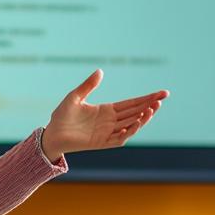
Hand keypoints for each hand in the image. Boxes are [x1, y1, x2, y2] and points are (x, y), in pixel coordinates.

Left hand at [41, 70, 167, 160]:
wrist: (52, 133)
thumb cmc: (62, 115)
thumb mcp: (75, 96)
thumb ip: (88, 85)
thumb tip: (101, 71)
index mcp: (107, 110)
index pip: (132, 103)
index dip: (147, 98)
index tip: (162, 93)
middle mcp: (111, 122)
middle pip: (135, 113)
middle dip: (149, 106)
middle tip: (162, 99)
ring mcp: (107, 133)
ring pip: (130, 126)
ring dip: (142, 119)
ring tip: (151, 110)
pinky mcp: (101, 143)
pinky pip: (118, 139)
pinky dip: (127, 133)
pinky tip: (134, 125)